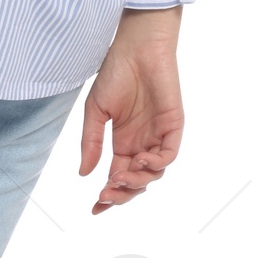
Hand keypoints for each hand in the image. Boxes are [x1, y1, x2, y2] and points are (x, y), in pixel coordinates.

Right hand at [79, 7, 184, 212]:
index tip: (94, 209)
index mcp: (123, 143)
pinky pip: (169, 154)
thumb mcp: (95, 112)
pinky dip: (155, 164)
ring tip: (119, 176)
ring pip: (153, 174)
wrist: (135, 48)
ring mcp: (159, 136)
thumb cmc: (115, 74)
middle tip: (106, 195)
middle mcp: (142, 144)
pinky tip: (139, 162)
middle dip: (121, 194)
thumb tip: (84, 174)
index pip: (117, 177)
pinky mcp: (173, 126)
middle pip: (136, 182)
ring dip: (137, 182)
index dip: (108, 196)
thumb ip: (90, 143)